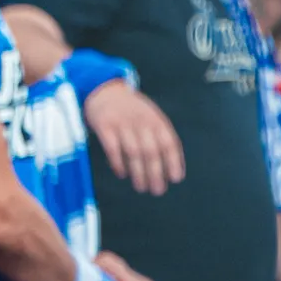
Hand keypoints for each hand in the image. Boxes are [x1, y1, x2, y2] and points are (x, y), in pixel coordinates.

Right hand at [83, 80, 183, 196]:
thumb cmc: (131, 110)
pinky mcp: (104, 125)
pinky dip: (118, 163)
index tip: (175, 179)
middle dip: (156, 173)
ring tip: (141, 187)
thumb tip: (168, 168)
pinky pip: (113, 148)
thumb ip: (158, 136)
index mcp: (156, 120)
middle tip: (157, 190)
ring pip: (133, 152)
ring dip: (138, 172)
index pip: (169, 143)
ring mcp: (122, 123)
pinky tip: (121, 173)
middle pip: (151, 151)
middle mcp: (141, 121)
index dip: (173, 162)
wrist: (105, 90)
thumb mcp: (150, 117)